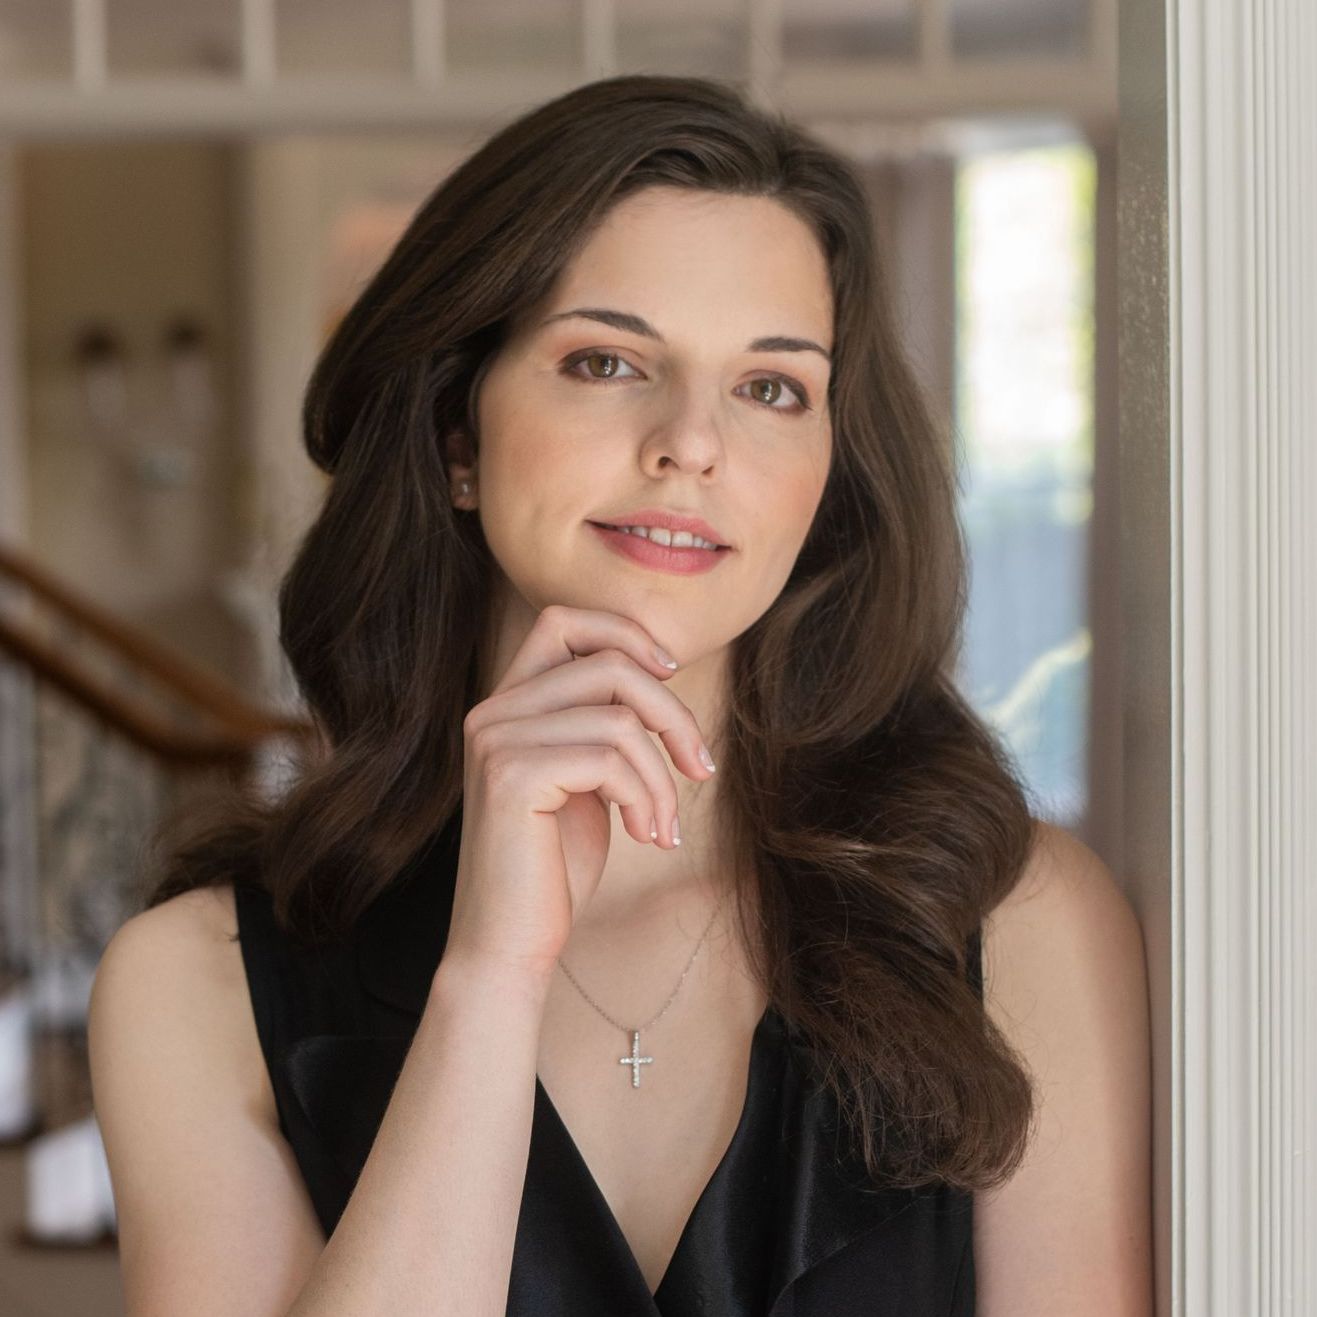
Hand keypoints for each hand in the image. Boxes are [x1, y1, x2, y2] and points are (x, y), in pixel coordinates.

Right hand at [442, 605, 715, 986]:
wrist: (510, 944)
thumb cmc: (555, 865)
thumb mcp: (588, 778)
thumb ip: (603, 721)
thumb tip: (659, 669)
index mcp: (507, 703)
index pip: (565, 621)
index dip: (627, 634)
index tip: (671, 676)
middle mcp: (492, 711)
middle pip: (610, 664)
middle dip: (673, 714)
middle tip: (700, 768)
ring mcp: (496, 740)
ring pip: (619, 717)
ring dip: (663, 774)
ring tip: (664, 824)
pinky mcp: (511, 776)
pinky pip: (610, 759)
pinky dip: (646, 797)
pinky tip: (646, 836)